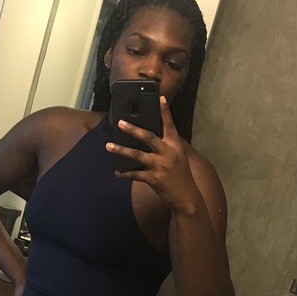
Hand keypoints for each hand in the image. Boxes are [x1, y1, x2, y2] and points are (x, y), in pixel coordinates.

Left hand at [106, 96, 201, 213]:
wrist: (187, 198)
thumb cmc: (182, 177)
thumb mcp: (179, 158)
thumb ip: (168, 147)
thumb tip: (153, 138)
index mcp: (175, 146)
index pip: (170, 125)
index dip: (165, 111)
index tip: (160, 98)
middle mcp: (168, 153)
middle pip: (148, 137)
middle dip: (133, 130)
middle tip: (120, 123)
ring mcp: (160, 166)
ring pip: (137, 155)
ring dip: (121, 150)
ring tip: (109, 146)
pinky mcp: (154, 179)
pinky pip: (135, 174)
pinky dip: (125, 174)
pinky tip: (117, 173)